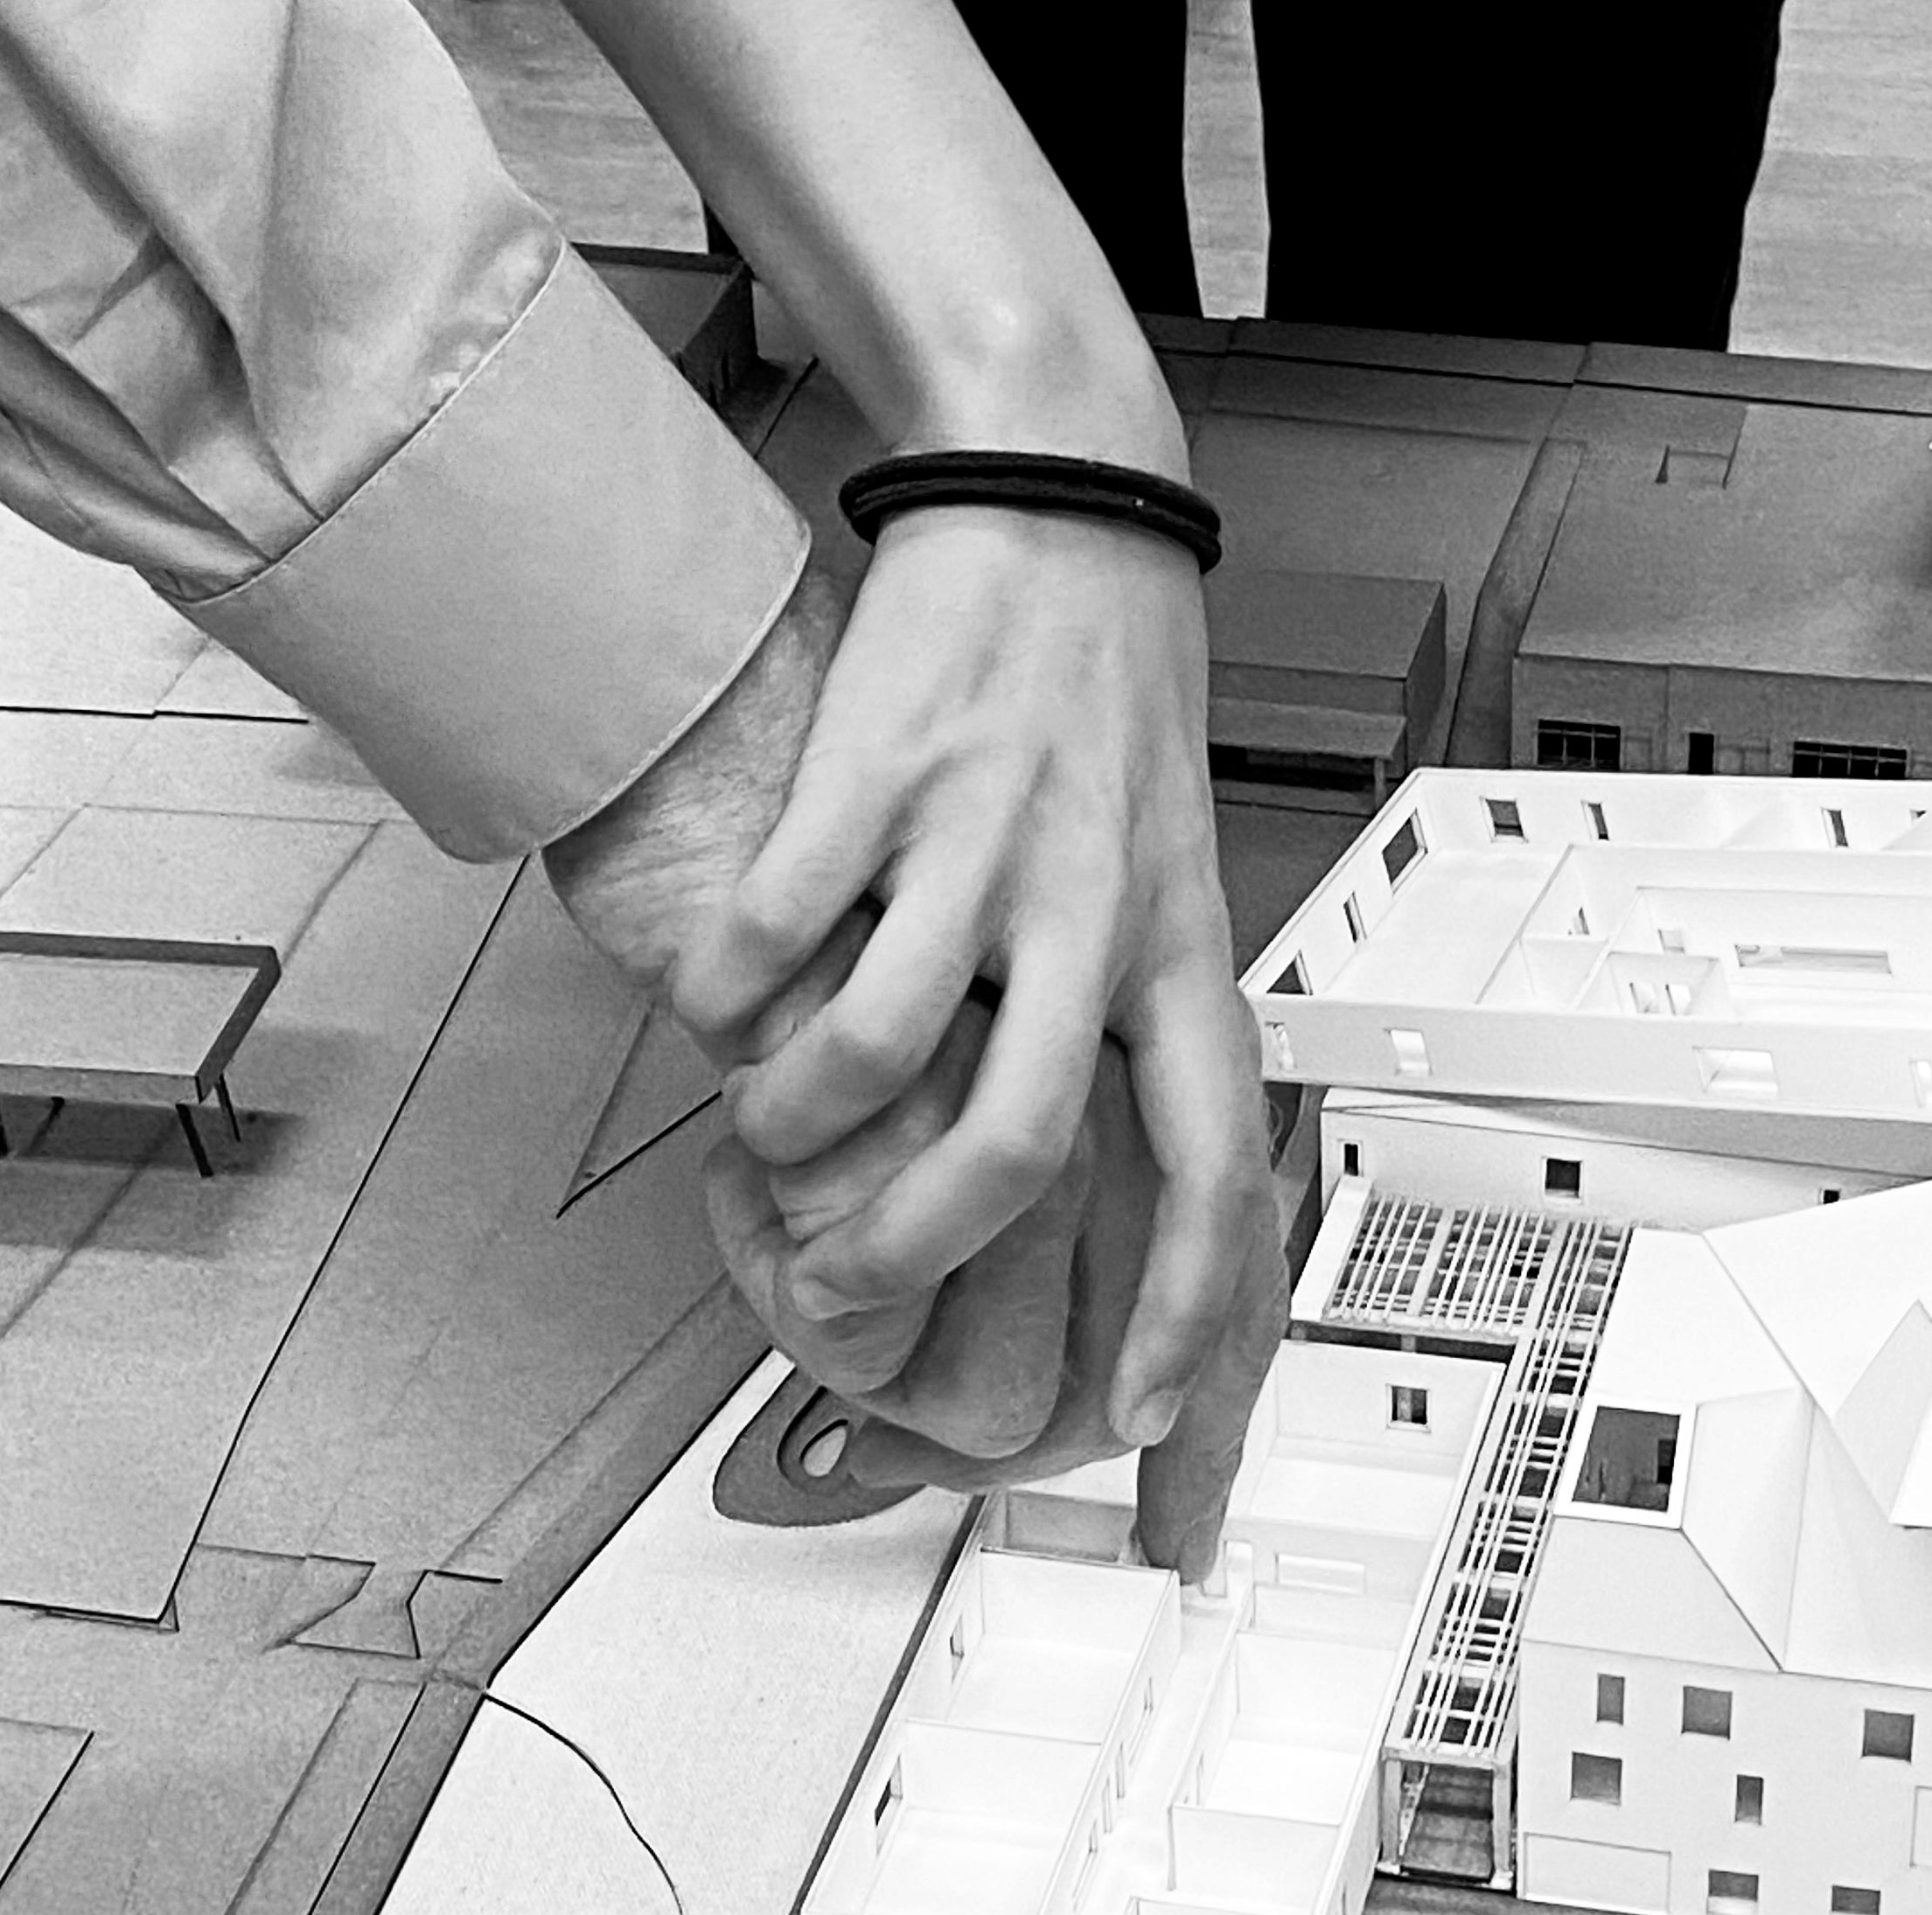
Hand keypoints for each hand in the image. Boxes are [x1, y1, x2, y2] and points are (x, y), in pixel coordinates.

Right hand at [541, 559, 1282, 1565]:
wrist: (1061, 485)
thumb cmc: (1110, 688)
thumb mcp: (1173, 863)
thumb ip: (1138, 1004)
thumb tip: (1106, 1155)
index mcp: (1182, 946)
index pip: (1213, 1166)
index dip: (1186, 1307)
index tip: (1143, 1411)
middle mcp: (1094, 909)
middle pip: (1017, 1151)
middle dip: (914, 1257)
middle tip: (848, 1289)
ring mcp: (985, 841)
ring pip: (879, 1052)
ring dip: (795, 1124)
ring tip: (762, 1127)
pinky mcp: (879, 769)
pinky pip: (782, 927)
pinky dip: (730, 985)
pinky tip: (718, 991)